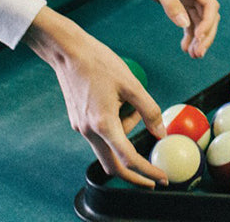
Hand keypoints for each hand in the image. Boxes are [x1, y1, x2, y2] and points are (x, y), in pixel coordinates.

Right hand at [23, 7, 167, 186]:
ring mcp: (80, 127)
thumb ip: (148, 110)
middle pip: (113, 166)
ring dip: (124, 137)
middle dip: (134, 174)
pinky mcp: (77, 120)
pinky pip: (98, 134)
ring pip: (107, 146)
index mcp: (103, 124)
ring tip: (131, 105)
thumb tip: (161, 133)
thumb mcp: (130, 83)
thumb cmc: (99, 62)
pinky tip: (117, 102)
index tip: (161, 177)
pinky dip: (114, 127)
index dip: (147, 171)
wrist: (68, 50)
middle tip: (152, 176)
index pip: (128, 159)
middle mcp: (88, 131)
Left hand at [109, 0, 219, 58]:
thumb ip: (170, 3)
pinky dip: (189, 33)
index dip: (208, 23)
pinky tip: (185, 47)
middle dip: (206, 35)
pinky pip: (189, 20)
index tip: (199, 39)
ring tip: (193, 55)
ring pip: (200, 20)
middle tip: (198, 54)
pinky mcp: (178, 1)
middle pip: (208, 15)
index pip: (209, 5)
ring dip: (199, 38)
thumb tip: (184, 24)